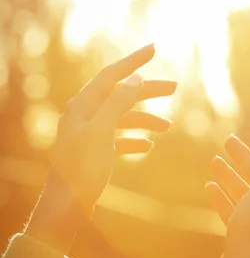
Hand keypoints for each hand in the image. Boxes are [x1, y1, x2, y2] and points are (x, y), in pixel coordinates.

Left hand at [27, 43, 176, 251]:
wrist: (66, 208)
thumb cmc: (82, 169)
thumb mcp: (102, 132)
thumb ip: (118, 102)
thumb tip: (135, 78)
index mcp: (83, 106)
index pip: (111, 75)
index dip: (133, 61)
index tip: (153, 48)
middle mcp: (84, 115)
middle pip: (121, 95)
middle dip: (147, 91)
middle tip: (174, 87)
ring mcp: (89, 133)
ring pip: (122, 118)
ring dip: (145, 119)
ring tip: (168, 126)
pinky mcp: (94, 152)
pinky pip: (118, 139)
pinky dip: (134, 140)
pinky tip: (148, 147)